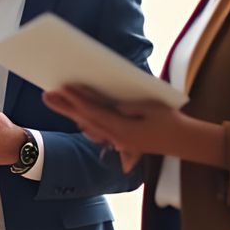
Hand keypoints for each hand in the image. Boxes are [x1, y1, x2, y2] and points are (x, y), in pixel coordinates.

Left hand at [43, 85, 185, 170]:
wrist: (182, 140)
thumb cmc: (169, 120)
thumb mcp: (150, 108)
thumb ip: (127, 107)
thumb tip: (109, 105)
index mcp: (123, 130)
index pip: (94, 113)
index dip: (77, 100)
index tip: (63, 88)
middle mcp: (115, 138)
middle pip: (84, 120)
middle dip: (65, 106)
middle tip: (46, 94)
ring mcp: (116, 141)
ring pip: (87, 125)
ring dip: (70, 112)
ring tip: (53, 99)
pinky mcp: (118, 139)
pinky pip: (95, 129)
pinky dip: (82, 119)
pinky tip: (72, 111)